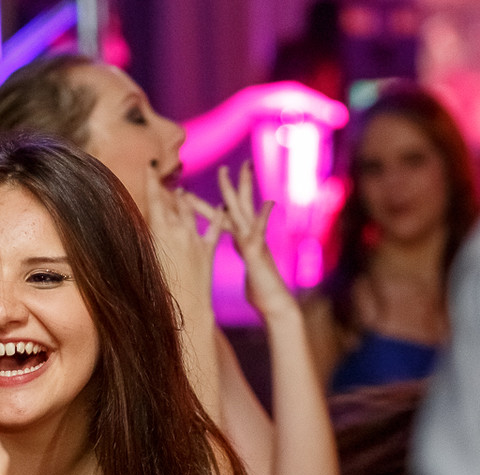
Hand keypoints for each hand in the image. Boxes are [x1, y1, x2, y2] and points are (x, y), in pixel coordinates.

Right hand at [144, 163, 223, 311]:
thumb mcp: (144, 263)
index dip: (153, 180)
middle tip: (164, 176)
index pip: (156, 199)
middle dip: (167, 189)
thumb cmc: (160, 291)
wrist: (188, 309)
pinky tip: (221, 207)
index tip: (151, 163)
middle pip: (172, 202)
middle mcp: (179, 230)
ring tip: (182, 191)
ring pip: (190, 212)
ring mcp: (195, 239)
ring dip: (185, 200)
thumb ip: (141, 241)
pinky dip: (216, 216)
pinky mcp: (207, 251)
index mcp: (161, 232)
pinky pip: (213, 229)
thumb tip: (130, 228)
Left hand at [217, 163, 295, 318]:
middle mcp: (247, 236)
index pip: (225, 216)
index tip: (205, 190)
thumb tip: (242, 248)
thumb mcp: (247, 267)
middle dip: (229, 185)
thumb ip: (245, 252)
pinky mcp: (257, 252)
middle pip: (235, 205)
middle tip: (224, 165)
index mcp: (241, 239)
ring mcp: (253, 242)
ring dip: (238, 190)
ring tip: (236, 170)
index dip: (212, 204)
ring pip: (242, 211)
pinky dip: (264, 217)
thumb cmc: (259, 290)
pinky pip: (259, 232)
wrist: (274, 303)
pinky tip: (270, 202)